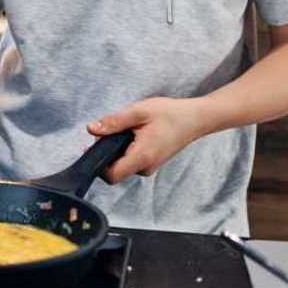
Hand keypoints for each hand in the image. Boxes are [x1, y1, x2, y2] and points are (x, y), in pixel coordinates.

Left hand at [87, 98, 207, 183]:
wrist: (196, 119)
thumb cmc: (171, 114)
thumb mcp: (139, 112)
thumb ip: (114, 122)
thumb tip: (91, 129)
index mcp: (142, 157)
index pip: (110, 175)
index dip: (98, 163)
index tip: (96, 144)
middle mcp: (145, 168)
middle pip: (114, 170)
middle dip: (107, 152)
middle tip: (113, 130)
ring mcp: (149, 167)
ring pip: (121, 165)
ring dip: (117, 149)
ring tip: (128, 129)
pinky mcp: (150, 163)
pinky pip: (130, 161)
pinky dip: (126, 149)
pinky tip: (134, 134)